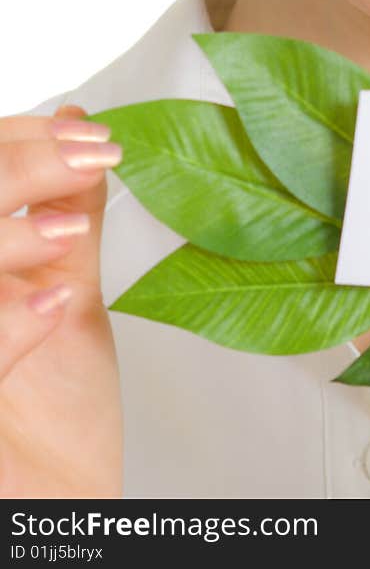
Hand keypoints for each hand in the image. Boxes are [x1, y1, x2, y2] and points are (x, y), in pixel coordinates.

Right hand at [0, 105, 122, 497]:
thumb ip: (67, 214)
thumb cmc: (55, 417)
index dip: (11, 141)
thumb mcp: (66, 299)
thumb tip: (78, 123)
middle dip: (13, 168)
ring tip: (66, 233)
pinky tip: (52, 307)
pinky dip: (2, 330)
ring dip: (2, 240)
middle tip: (91, 155)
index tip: (77, 129)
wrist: (58, 516)